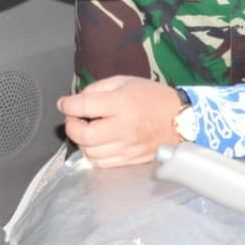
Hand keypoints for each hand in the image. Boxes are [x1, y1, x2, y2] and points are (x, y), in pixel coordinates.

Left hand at [58, 76, 183, 167]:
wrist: (180, 119)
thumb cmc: (152, 97)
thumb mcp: (124, 81)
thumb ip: (98, 89)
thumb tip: (76, 100)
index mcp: (122, 103)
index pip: (84, 106)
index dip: (67, 105)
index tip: (64, 103)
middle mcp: (124, 127)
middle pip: (83, 134)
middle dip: (71, 126)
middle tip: (74, 118)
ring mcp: (127, 146)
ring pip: (90, 151)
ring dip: (81, 141)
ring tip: (86, 129)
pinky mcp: (130, 160)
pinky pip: (101, 163)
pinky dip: (92, 153)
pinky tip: (97, 142)